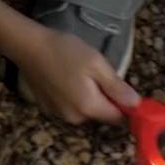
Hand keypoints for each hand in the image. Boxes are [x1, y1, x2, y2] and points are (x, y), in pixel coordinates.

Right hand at [14, 27, 139, 124]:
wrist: (27, 46)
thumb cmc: (64, 51)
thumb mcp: (96, 63)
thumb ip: (117, 87)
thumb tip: (136, 104)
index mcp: (90, 107)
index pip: (119, 118)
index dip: (125, 105)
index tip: (122, 88)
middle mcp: (75, 118)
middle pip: (101, 115)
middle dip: (105, 100)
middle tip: (98, 74)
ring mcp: (59, 114)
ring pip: (85, 111)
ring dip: (88, 99)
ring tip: (80, 75)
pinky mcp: (47, 108)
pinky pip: (70, 107)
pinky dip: (72, 97)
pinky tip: (64, 79)